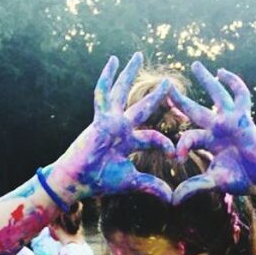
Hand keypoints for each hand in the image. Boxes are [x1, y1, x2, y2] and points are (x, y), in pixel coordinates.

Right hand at [51, 53, 174, 201]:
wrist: (78, 181)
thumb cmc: (100, 181)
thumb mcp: (132, 182)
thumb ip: (151, 186)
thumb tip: (172, 199)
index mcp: (129, 142)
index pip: (153, 137)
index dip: (167, 145)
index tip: (177, 157)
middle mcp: (121, 128)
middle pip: (142, 107)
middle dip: (157, 96)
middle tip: (169, 82)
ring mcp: (110, 121)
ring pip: (123, 92)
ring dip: (130, 74)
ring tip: (138, 56)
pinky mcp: (100, 118)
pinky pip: (103, 93)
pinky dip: (108, 77)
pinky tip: (113, 60)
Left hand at [170, 62, 255, 203]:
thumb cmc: (240, 180)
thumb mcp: (214, 182)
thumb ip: (193, 187)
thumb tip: (173, 201)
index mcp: (207, 143)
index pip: (188, 137)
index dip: (181, 145)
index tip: (176, 157)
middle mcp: (217, 128)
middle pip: (194, 109)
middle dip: (180, 99)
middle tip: (165, 86)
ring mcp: (230, 121)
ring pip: (216, 96)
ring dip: (206, 81)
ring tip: (195, 65)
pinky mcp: (244, 117)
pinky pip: (240, 96)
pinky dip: (233, 83)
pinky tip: (222, 72)